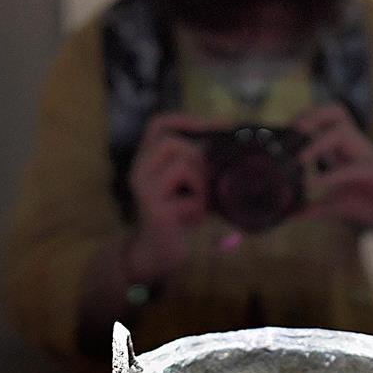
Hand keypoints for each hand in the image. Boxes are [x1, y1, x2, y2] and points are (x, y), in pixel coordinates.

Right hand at [126, 113, 209, 281]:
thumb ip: (201, 164)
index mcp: (147, 158)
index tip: (219, 125)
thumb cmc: (178, 215)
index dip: (187, 119)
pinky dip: (201, 208)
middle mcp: (139, 170)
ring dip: (202, 184)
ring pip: (182, 166)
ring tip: (202, 202)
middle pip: (171, 141)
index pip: (157, 124)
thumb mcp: (190, 185)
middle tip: (209, 177)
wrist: (158, 253)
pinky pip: (191, 199)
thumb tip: (233, 142)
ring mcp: (145, 191)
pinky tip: (195, 220)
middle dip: (199, 156)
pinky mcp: (156, 212)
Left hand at [295, 104, 372, 243]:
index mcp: (345, 148)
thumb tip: (290, 215)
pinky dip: (332, 175)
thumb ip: (315, 208)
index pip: (326, 118)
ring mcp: (367, 156)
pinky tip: (315, 184)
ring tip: (299, 159)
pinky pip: (353, 167)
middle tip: (294, 131)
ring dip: (318, 142)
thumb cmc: (370, 203)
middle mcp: (356, 145)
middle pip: (336, 111)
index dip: (305, 117)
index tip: (283, 132)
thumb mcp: (337, 205)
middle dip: (313, 115)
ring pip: (342, 132)